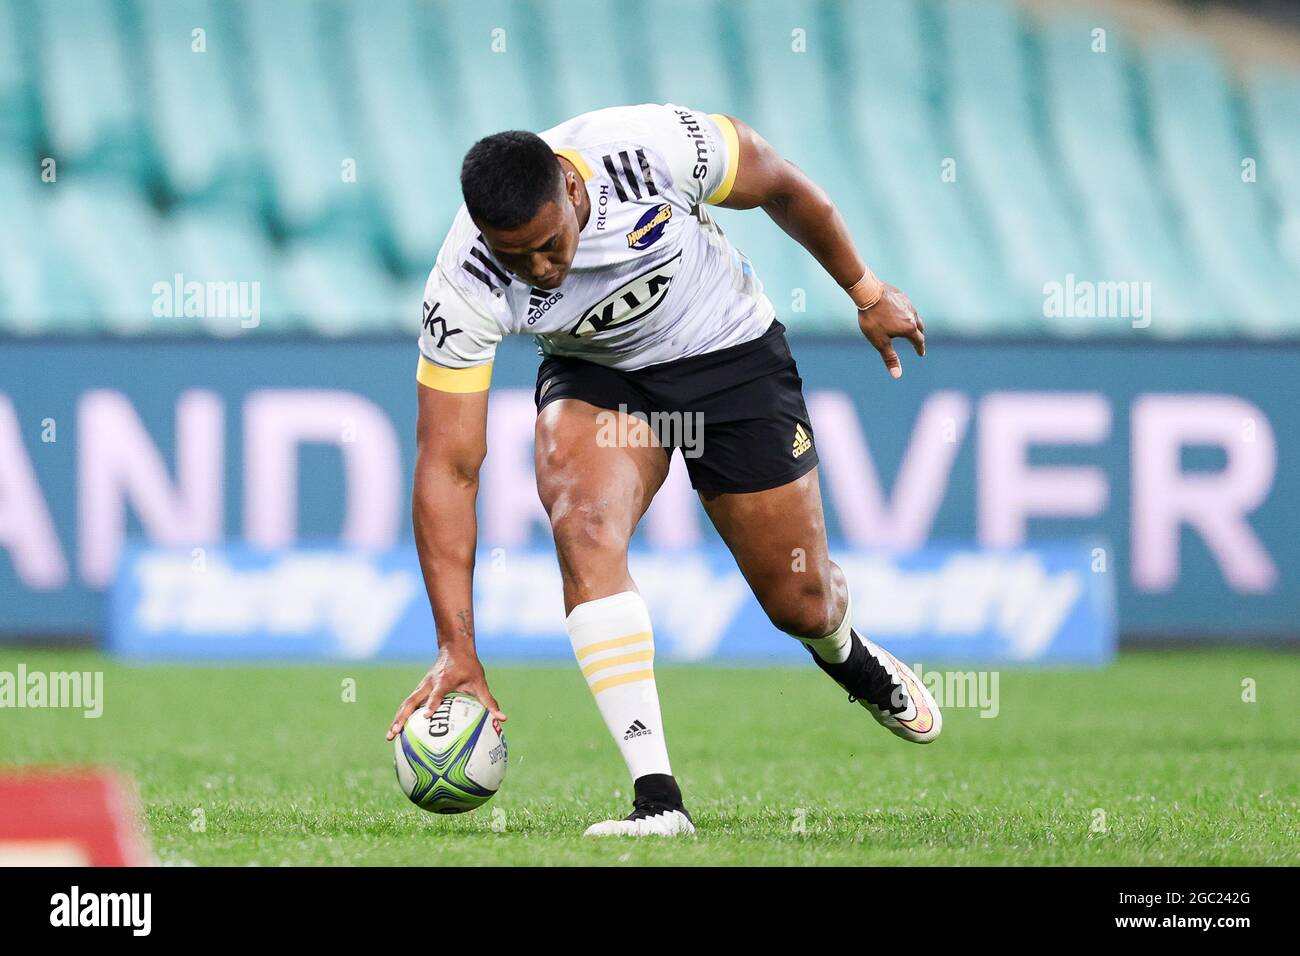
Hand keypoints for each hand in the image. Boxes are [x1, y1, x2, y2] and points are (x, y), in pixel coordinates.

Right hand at [385, 646, 506, 739]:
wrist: (454, 647)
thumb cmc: (468, 666)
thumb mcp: (480, 682)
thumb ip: (489, 702)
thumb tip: (503, 719)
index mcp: (444, 681)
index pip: (437, 694)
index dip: (432, 704)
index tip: (427, 717)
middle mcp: (429, 684)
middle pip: (412, 702)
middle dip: (402, 717)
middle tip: (394, 733)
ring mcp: (422, 686)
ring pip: (406, 704)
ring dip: (397, 718)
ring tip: (389, 736)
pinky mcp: (419, 689)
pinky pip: (409, 703)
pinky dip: (401, 715)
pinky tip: (397, 730)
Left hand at [857, 284, 924, 378]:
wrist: (868, 293)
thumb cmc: (873, 319)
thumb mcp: (880, 342)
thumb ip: (890, 358)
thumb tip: (897, 376)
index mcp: (909, 328)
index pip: (918, 341)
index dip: (920, 348)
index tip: (921, 353)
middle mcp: (912, 315)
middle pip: (920, 327)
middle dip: (919, 336)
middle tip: (918, 341)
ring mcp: (907, 304)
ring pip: (914, 316)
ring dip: (914, 323)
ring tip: (909, 327)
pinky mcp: (901, 296)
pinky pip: (907, 306)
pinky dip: (906, 312)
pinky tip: (900, 312)